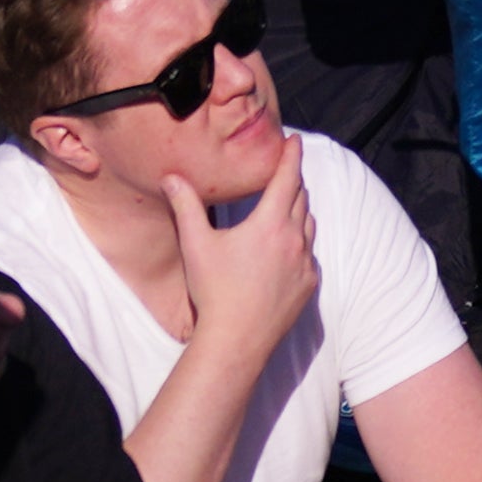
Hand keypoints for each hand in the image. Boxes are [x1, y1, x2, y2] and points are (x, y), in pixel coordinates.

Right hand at [166, 169, 319, 362]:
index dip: (292, 156)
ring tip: (285, 206)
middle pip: (300, 198)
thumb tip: (171, 176)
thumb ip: (186, 205)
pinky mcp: (309, 286)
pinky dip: (301, 242)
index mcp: (270, 224)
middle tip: (284, 170)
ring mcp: (305, 265)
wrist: (237, 341)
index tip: (295, 140)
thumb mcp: (196, 244)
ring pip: (308, 225)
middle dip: (292, 181)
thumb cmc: (215, 291)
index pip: (287, 178)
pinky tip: (287, 248)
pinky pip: (310, 254)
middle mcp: (294, 240)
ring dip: (298, 210)